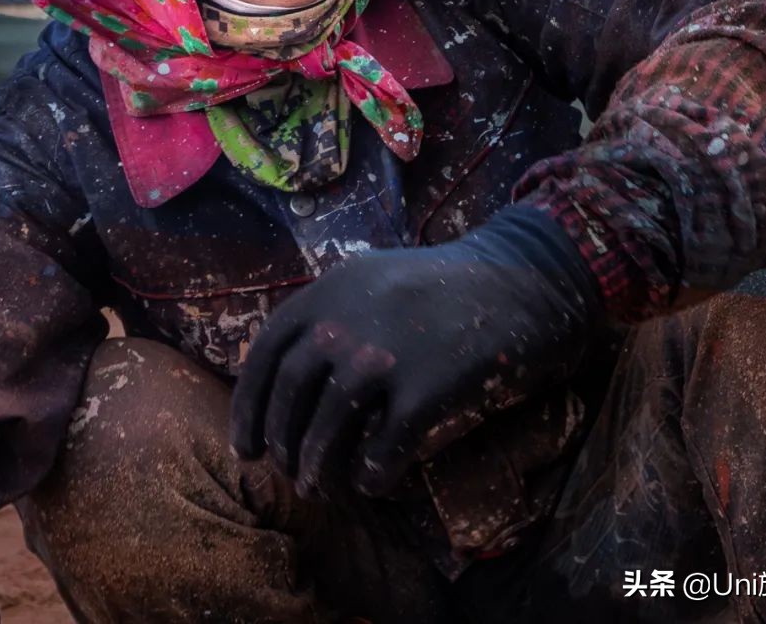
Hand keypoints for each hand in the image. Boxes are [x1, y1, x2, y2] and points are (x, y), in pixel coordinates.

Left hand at [230, 205, 602, 497]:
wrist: (519, 279)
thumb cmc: (442, 284)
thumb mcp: (372, 276)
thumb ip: (328, 310)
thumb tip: (286, 373)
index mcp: (329, 290)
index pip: (265, 353)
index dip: (248, 406)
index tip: (246, 446)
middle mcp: (347, 319)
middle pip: (290, 394)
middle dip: (281, 443)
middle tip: (287, 473)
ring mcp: (385, 353)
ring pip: (328, 427)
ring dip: (318, 468)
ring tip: (321, 489)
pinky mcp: (427, 387)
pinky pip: (385, 448)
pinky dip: (372, 475)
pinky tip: (376, 484)